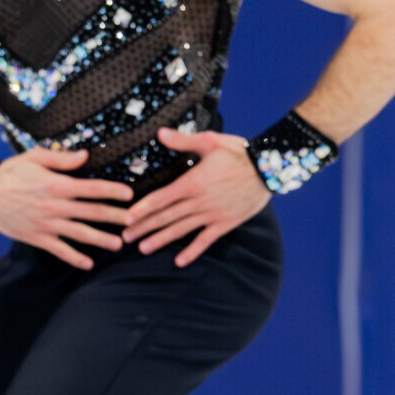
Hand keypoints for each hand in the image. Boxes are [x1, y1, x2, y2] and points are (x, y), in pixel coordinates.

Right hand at [0, 148, 134, 269]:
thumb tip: (85, 156)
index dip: (113, 191)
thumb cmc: (10, 173)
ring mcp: (47, 224)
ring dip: (100, 240)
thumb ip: (61, 158)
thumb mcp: (34, 158)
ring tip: (118, 244)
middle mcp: (55, 206)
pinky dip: (73, 258)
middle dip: (114, 217)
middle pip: (91, 212)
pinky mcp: (37, 237)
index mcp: (57, 185)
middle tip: (133, 222)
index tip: (129, 195)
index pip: (92, 188)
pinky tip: (88, 264)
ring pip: (79, 233)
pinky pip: (58, 250)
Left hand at [119, 127, 271, 265]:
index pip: (161, 197)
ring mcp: (212, 214)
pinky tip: (179, 261)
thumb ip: (182, 141)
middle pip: (166, 216)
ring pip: (181, 230)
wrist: (268, 169)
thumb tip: (159, 133)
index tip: (127, 217)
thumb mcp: (210, 141)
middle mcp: (199, 201)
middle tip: (125, 237)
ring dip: (161, 239)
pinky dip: (192, 251)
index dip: (143, 208)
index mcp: (193, 182)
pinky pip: (205, 240)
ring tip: (143, 249)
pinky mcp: (225, 223)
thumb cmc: (238, 152)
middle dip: (144, 227)